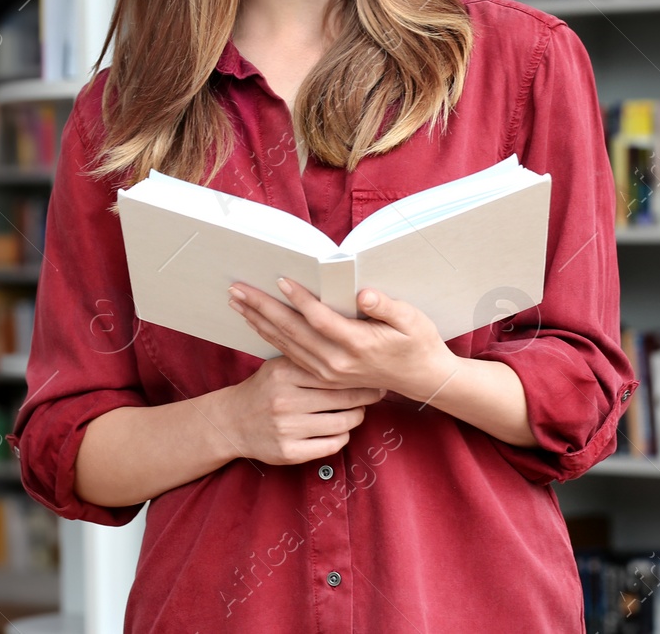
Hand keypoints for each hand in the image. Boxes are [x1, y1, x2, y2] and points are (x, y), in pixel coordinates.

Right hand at [217, 356, 382, 465]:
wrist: (232, 421)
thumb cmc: (265, 389)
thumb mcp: (279, 366)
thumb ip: (309, 360)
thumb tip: (352, 353)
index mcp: (284, 373)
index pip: (334, 372)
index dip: (360, 374)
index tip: (373, 373)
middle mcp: (284, 400)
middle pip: (344, 398)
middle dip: (366, 395)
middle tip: (376, 392)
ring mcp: (286, 428)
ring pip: (343, 423)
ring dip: (356, 417)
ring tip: (357, 410)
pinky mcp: (289, 452)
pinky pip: (332, 445)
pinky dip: (343, 436)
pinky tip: (340, 429)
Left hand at [228, 277, 456, 403]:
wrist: (421, 379)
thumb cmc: (418, 343)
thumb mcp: (412, 321)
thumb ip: (386, 307)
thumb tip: (364, 294)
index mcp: (358, 346)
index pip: (320, 319)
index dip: (300, 299)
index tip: (280, 279)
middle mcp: (337, 362)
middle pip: (292, 332)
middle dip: (262, 308)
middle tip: (238, 289)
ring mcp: (327, 371)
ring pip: (286, 344)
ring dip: (259, 322)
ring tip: (238, 302)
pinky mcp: (323, 374)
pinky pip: (290, 354)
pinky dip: (270, 337)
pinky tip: (256, 323)